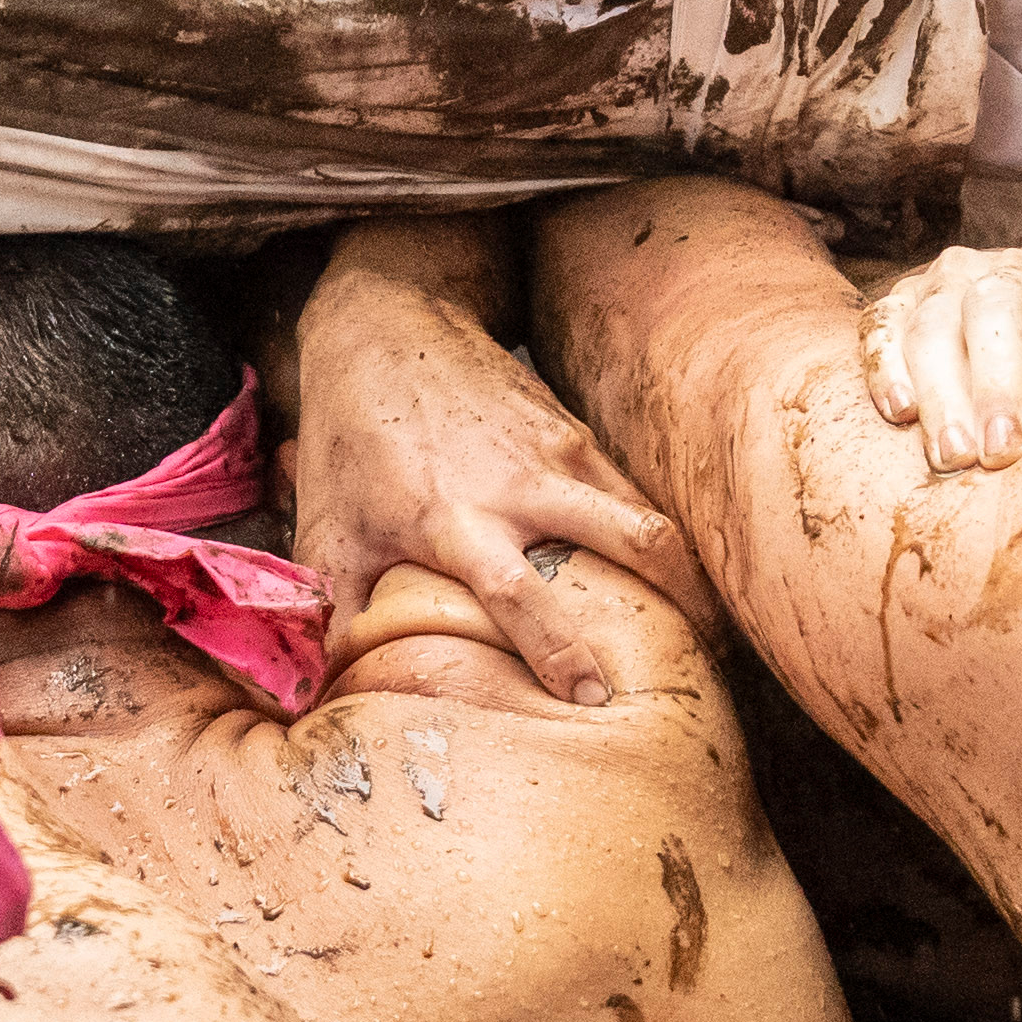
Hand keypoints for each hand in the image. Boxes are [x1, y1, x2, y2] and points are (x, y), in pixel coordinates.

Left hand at [286, 222, 683, 703]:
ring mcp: (562, 456)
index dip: (556, 643)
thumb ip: (326, 612)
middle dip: (682, 602)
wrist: (391, 323)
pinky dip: (663, 545)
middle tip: (710, 666)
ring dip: (690, 578)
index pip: (516, 589)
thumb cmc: (354, 438)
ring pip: (651, 519)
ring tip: (714, 639)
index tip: (591, 692)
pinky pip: (639, 497)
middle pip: (632, 541)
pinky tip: (680, 589)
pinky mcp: (581, 436)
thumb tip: (308, 698)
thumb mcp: (326, 524)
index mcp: (454, 517)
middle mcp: (521, 487)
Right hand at [856, 239, 1021, 470]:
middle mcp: (1017, 272)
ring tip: (955, 459)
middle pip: (1001, 305)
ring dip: (942, 390)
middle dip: (1003, 377)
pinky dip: (885, 367)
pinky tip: (899, 414)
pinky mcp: (901, 309)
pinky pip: (880, 329)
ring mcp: (953, 288)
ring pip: (934, 324)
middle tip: (1008, 452)